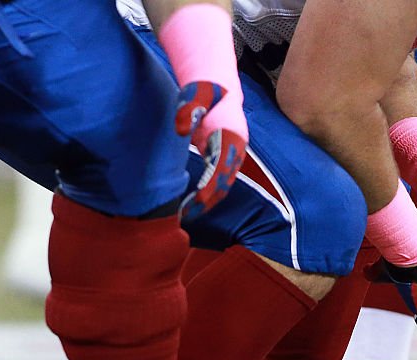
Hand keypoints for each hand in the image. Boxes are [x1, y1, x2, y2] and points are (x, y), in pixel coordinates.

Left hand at [175, 81, 247, 221]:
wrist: (218, 87)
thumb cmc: (204, 91)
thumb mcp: (195, 96)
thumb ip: (187, 111)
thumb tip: (181, 131)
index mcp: (231, 137)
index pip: (222, 168)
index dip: (210, 186)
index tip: (196, 201)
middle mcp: (235, 150)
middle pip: (225, 182)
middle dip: (208, 201)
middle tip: (188, 215)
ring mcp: (232, 155)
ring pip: (223, 185)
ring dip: (208, 201)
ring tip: (189, 214)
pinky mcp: (224, 157)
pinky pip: (218, 181)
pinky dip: (207, 193)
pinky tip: (192, 203)